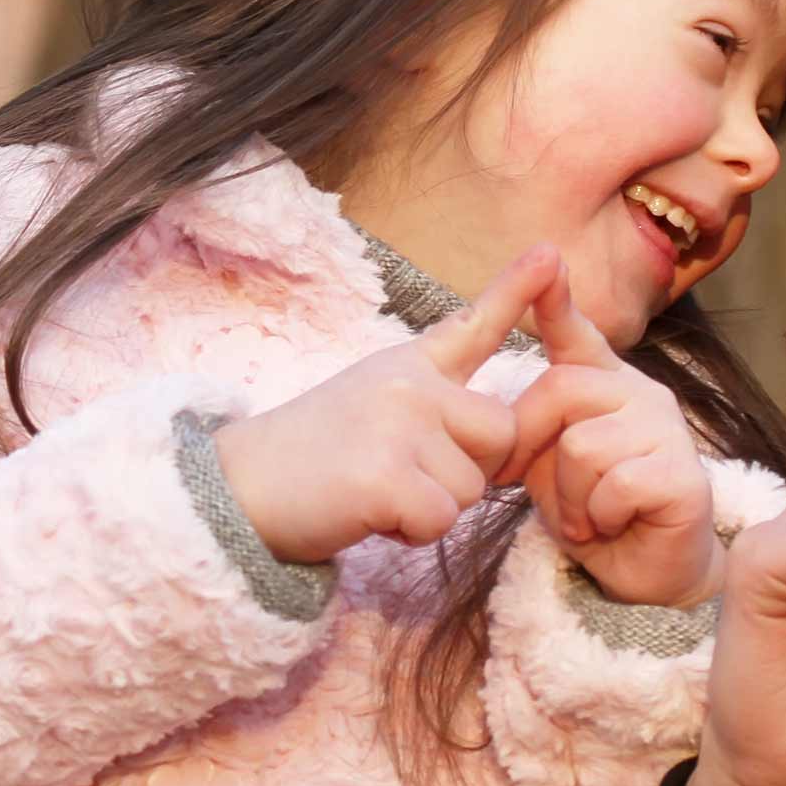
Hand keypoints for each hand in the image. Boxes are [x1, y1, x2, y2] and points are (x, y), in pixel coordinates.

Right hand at [213, 246, 556, 563]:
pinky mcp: (385, 476)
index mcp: (408, 367)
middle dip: (468, 470)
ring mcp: (398, 426)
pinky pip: (442, 519)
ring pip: (473, 487)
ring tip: (376, 491)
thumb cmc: (311, 457)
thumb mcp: (371, 400)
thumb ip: (435, 399)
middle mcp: (409, 385)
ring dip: (433, 507)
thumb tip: (501, 423)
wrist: (237, 490)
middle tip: (405, 473)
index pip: (472, 325)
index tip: (548, 254)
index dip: (516, 290)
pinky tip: (370, 514)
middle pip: (501, 436)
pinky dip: (411, 532)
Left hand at [499, 270, 719, 607]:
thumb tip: (505, 416)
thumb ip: (536, 428)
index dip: (556, 301)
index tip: (545, 258)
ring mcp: (669, 432)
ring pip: (583, 445)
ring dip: (571, 498)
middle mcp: (644, 394)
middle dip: (538, 449)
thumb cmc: (597, 515)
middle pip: (560, 390)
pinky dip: (601, 516)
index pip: (578, 336)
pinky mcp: (685, 476)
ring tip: (590, 517)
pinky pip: (616, 483)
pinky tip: (615, 524)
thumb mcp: (551, 465)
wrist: (649, 575)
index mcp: (608, 386)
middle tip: (558, 496)